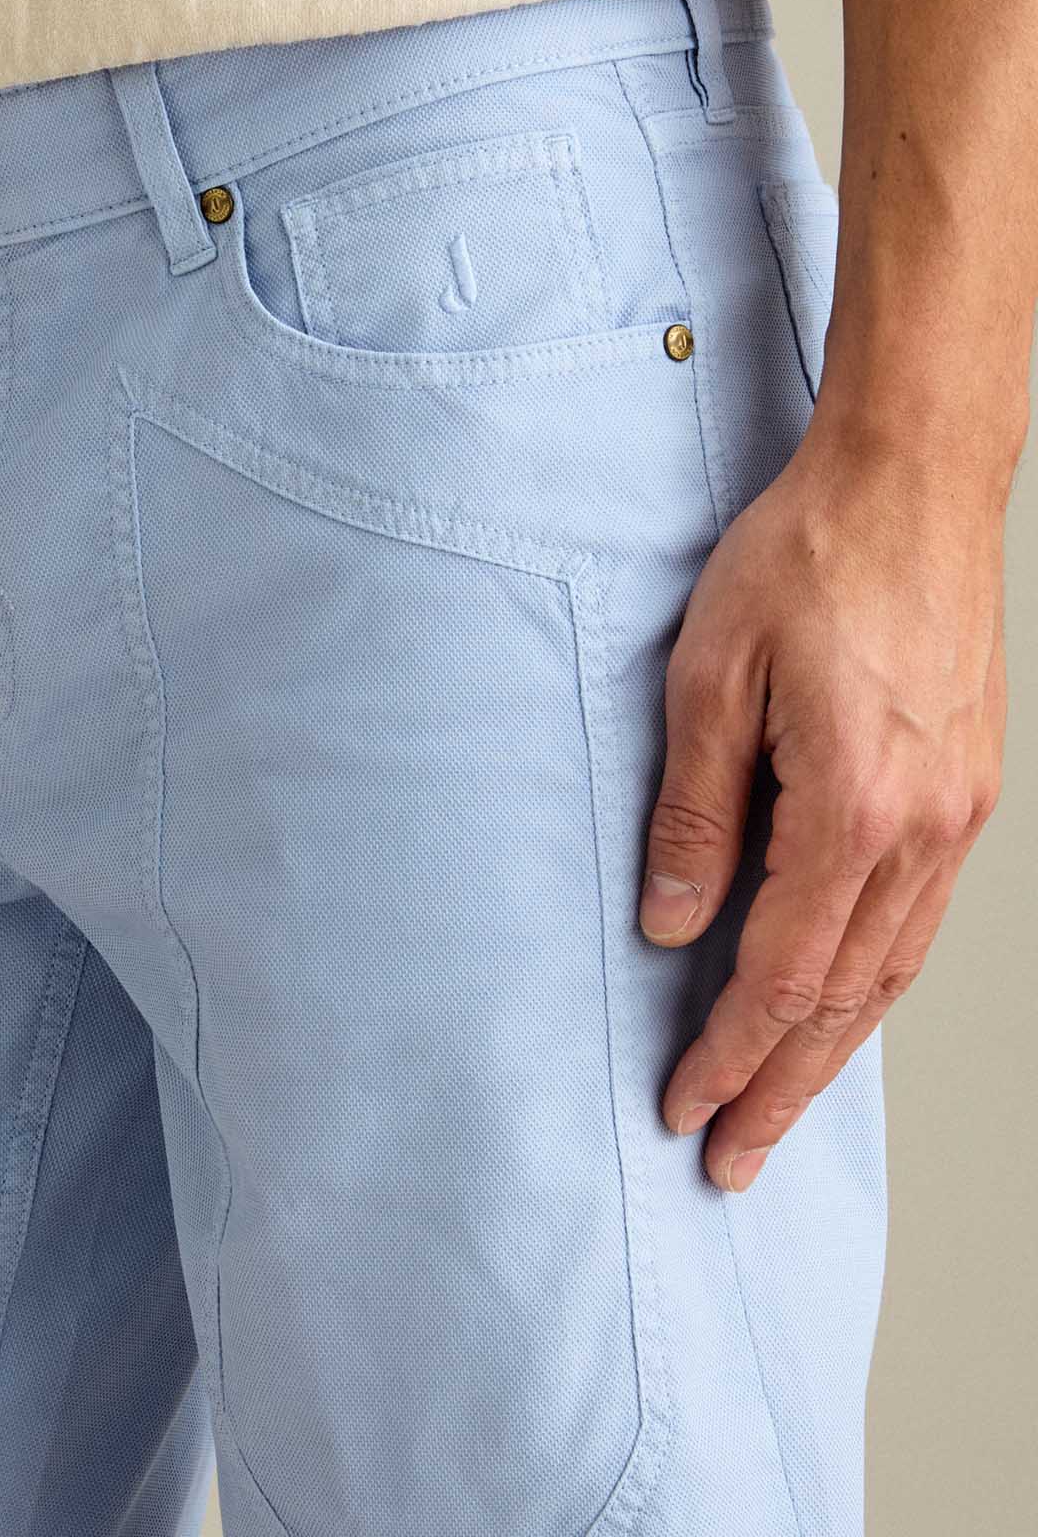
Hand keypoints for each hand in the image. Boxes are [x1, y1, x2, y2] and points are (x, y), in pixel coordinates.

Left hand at [639, 411, 1007, 1191]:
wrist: (912, 480)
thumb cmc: (808, 556)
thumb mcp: (711, 674)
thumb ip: (694, 812)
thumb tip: (673, 922)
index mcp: (852, 805)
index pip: (780, 974)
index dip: (728, 1054)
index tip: (684, 1109)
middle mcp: (922, 828)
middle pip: (845, 999)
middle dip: (783, 1089)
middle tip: (735, 1160)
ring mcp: (958, 811)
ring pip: (892, 969)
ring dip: (833, 1049)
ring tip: (783, 1106)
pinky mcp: (968, 787)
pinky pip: (920, 918)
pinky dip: (875, 979)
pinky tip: (845, 1003)